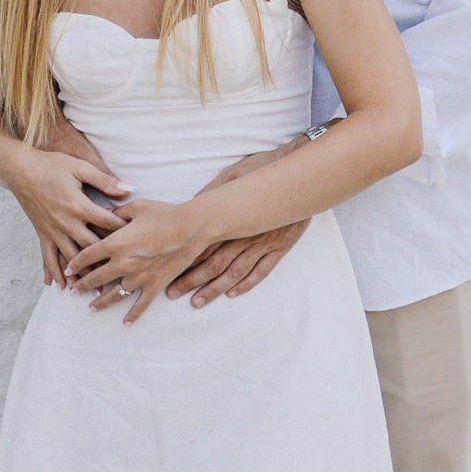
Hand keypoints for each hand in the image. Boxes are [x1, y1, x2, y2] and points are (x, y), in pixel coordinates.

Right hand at [6, 146, 132, 287]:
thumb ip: (104, 180)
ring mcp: (52, 230)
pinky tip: (59, 286)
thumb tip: (127, 189)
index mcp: (78, 205)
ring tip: (95, 291)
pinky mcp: (42, 233)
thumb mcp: (80, 167)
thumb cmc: (52, 165)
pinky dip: (54, 273)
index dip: (123, 231)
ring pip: (70, 258)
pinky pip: (48, 257)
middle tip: (123, 275)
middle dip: (107, 261)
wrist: (20, 170)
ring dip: (83, 275)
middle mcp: (65, 222)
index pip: (107, 223)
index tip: (137, 240)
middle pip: (91, 247)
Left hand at [65, 200, 208, 323]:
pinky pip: (141, 304)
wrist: (191, 227)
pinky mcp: (155, 284)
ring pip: (115, 295)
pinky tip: (125, 324)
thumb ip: (118, 213)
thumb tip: (107, 215)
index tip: (68, 269)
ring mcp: (139, 276)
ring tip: (90, 308)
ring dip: (100, 302)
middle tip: (74, 290)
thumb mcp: (137, 206)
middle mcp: (124, 263)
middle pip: (96, 277)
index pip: (88, 255)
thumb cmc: (165, 213)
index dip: (75, 263)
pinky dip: (133, 315)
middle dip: (83, 285)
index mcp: (116, 242)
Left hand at [165, 141, 310, 307]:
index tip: (169, 272)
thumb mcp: (234, 174)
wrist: (302, 174)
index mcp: (232, 219)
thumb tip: (192, 204)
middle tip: (174, 293)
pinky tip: (233, 293)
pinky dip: (248, 284)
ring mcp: (263, 243)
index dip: (185, 260)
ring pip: (236, 272)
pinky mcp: (280, 247)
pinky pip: (263, 270)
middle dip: (192, 280)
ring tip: (198, 301)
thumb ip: (213, 191)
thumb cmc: (264, 170)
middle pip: (215, 263)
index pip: (203, 245)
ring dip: (215, 288)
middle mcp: (246, 235)